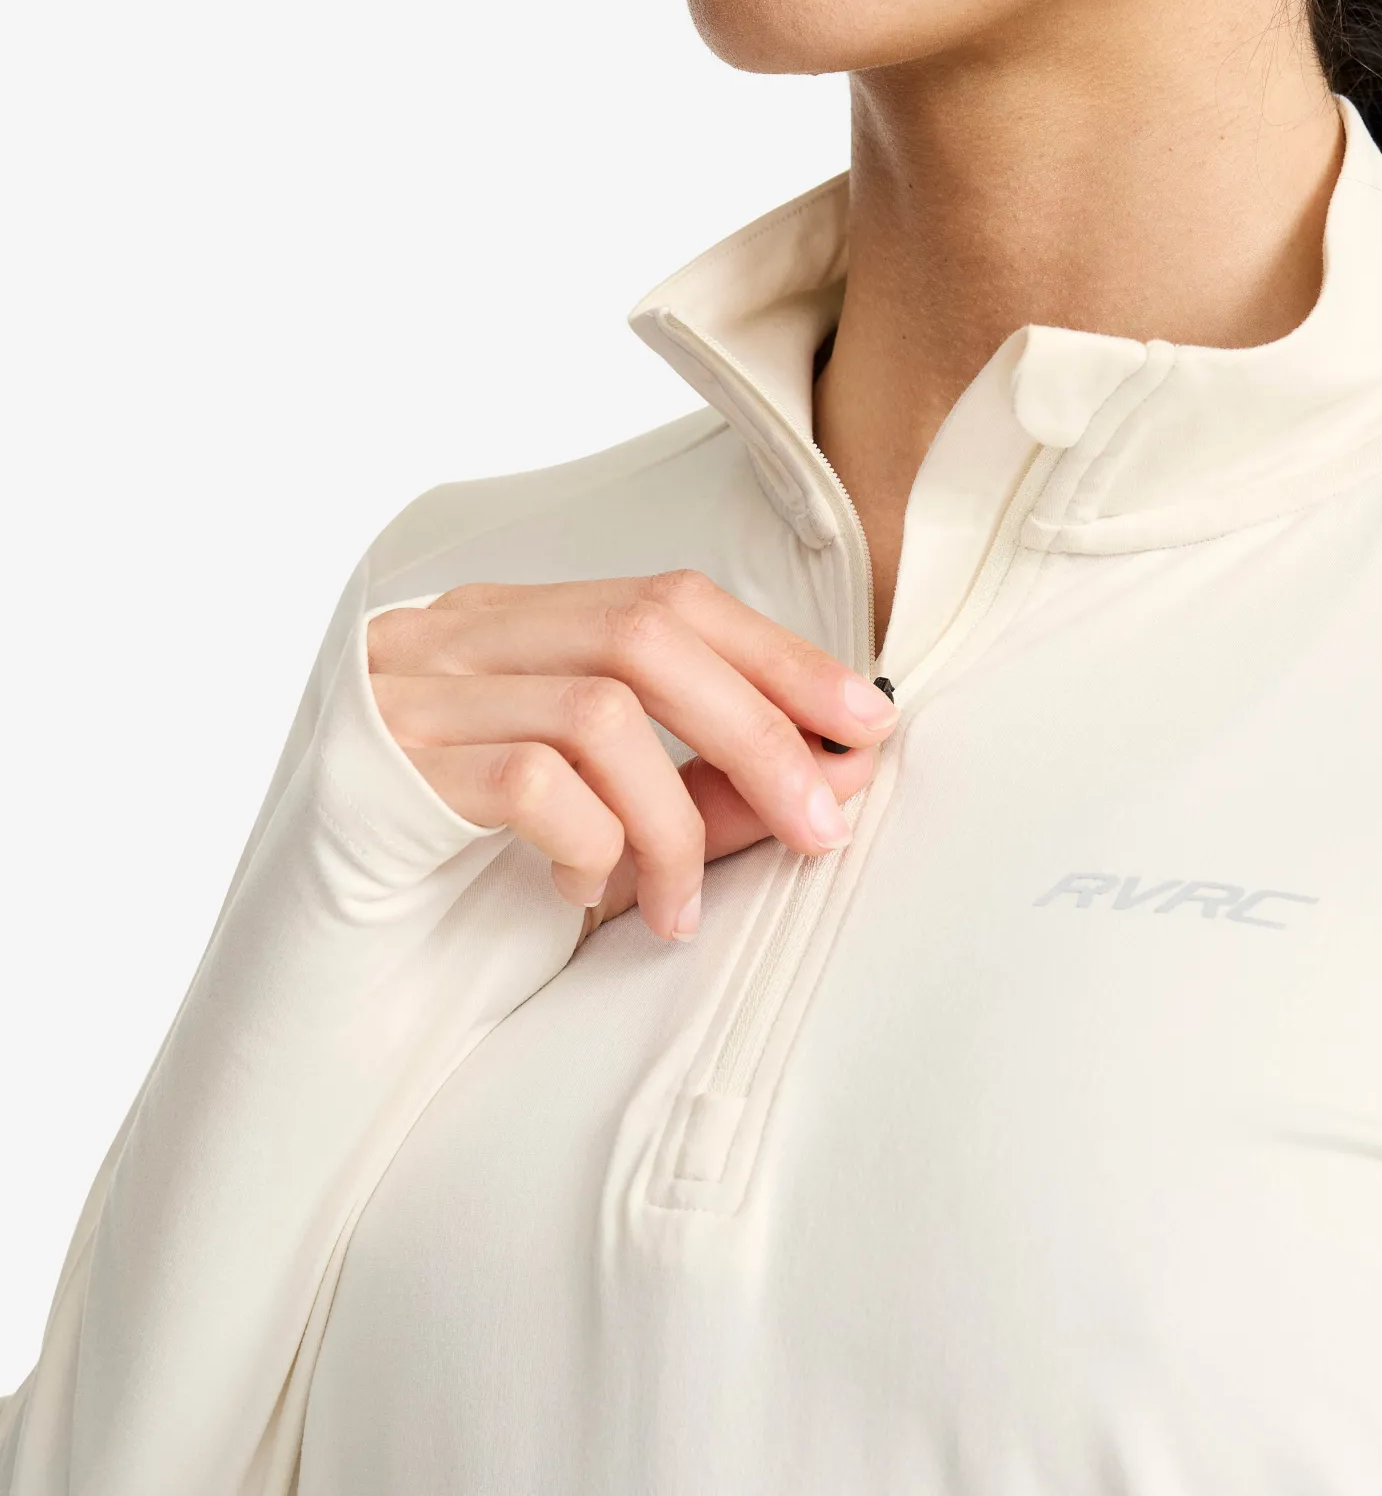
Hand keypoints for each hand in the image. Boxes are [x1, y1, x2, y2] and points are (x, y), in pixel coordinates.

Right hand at [365, 571, 897, 940]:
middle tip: (825, 822)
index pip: (670, 598)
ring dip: (677, 819)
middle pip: (648, 633)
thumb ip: (708, 787)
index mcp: (514, 623)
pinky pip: (533, 782)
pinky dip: (590, 845)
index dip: (780, 654)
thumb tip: (843, 766)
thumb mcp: (613, 828)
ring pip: (602, 709)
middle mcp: (455, 634)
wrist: (313, 984)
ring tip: (682, 907)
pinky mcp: (379, 770)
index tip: (867, 720)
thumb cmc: (471, 893)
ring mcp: (409, 692)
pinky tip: (581, 895)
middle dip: (761, 729)